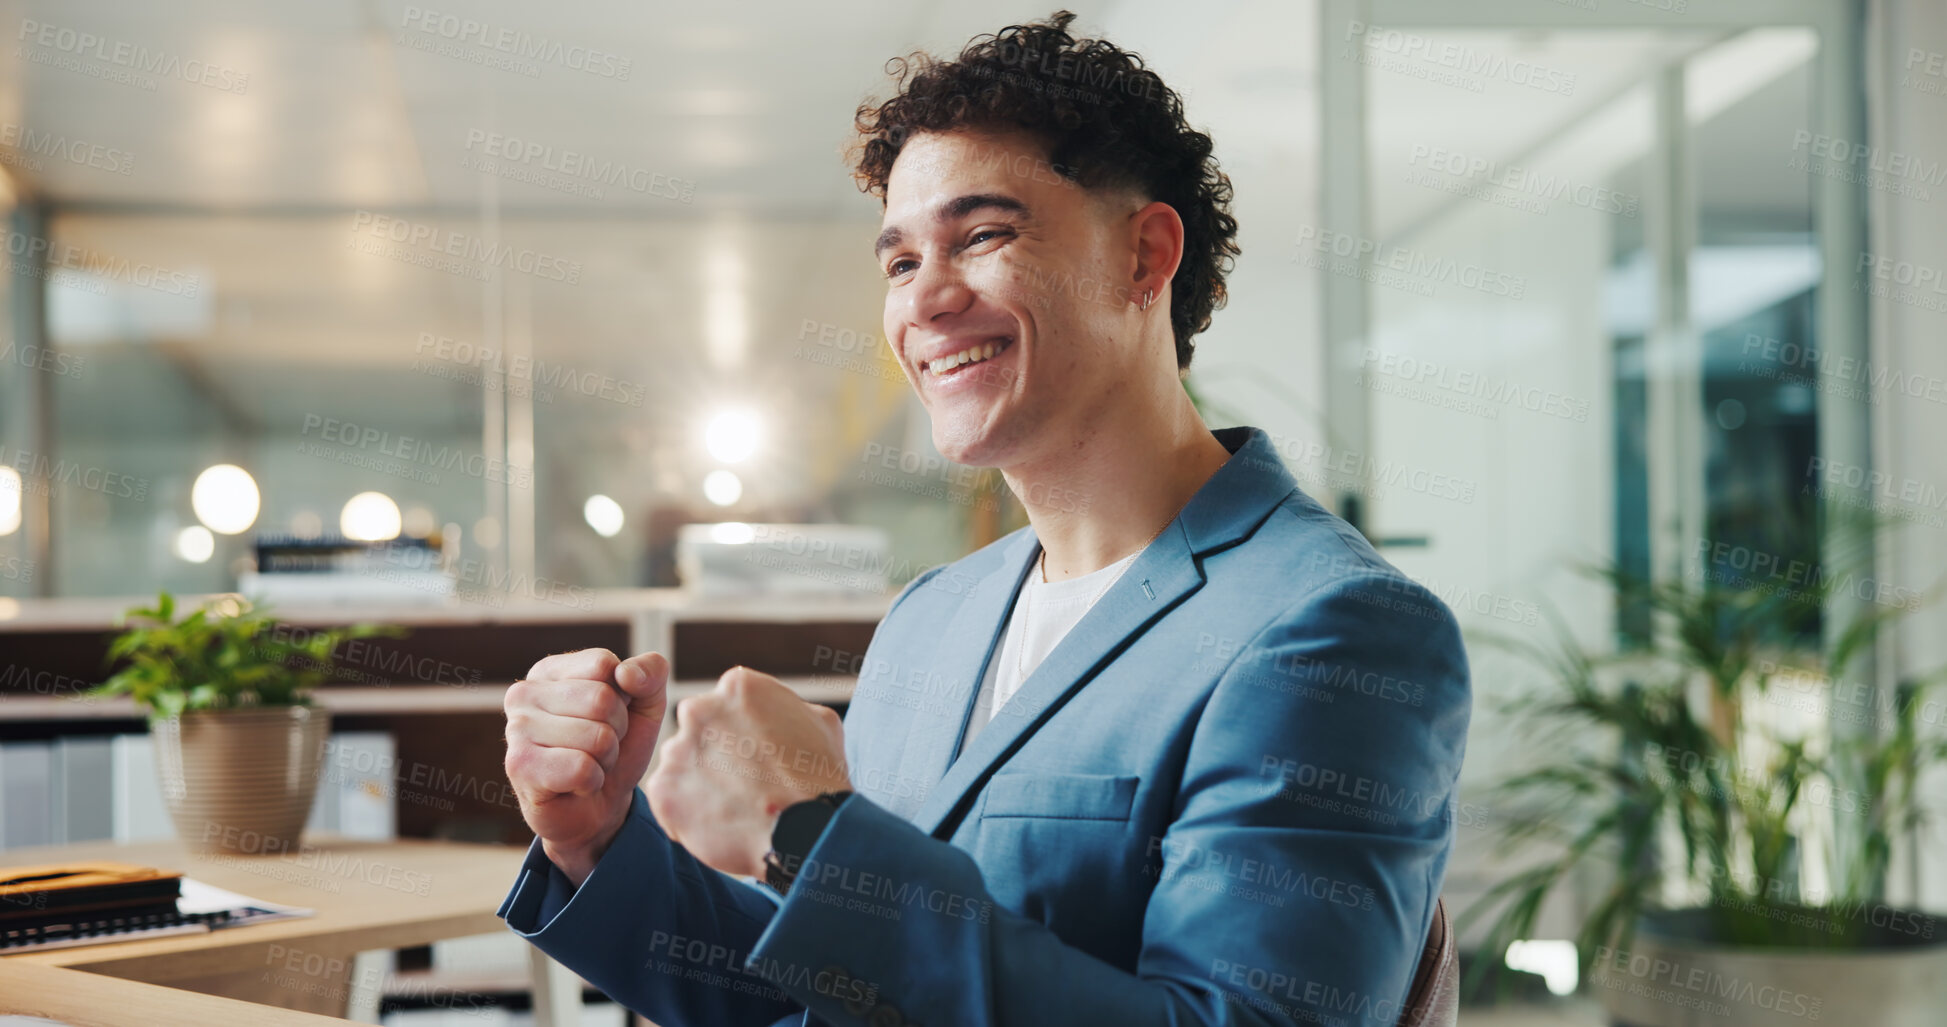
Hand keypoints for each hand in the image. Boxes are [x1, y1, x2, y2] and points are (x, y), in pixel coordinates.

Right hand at [504, 648, 668, 885]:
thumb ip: (650, 673)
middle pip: (602, 700)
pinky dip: (592, 781)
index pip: (604, 664)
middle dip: (616, 731)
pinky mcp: (519, 766)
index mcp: (550, 670)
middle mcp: (524, 693)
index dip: (623, 696)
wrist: (598, 806)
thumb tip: (626, 673)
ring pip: (596, 736)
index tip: (608, 716)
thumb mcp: (646, 704)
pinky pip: (582, 768)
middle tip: (600, 747)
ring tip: (588, 764)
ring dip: (605, 758)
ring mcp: (516, 729)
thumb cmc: (617, 748)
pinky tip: (576, 784)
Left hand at [646, 666, 849, 878]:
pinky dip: (687, 812)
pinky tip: (718, 823)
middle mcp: (699, 709)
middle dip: (714, 753)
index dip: (741, 733)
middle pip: (698, 731)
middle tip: (741, 783)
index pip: (725, 704)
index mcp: (737, 686)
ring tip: (732, 806)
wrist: (806, 828)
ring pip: (680, 764)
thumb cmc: (819, 776)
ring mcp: (677, 749)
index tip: (754, 756)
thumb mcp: (821, 721)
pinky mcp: (662, 789)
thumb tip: (782, 713)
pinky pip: (668, 799)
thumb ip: (790, 708)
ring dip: (699, 782)